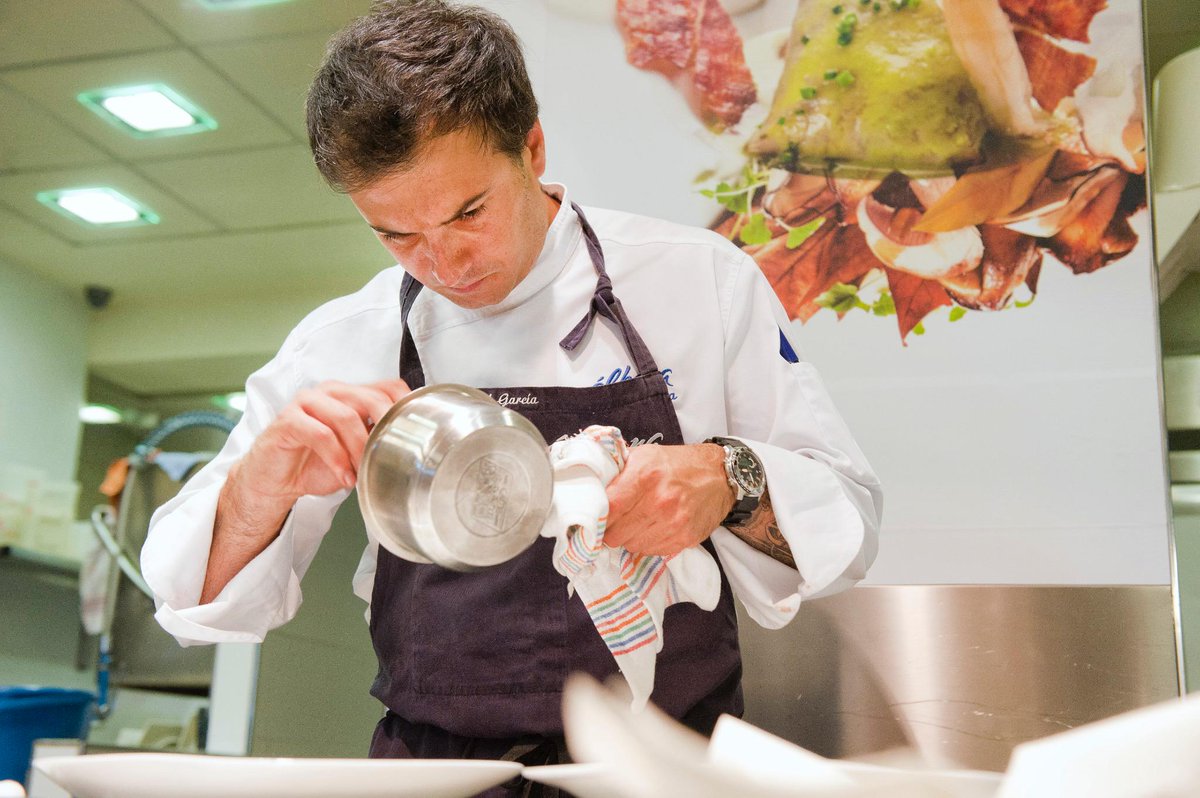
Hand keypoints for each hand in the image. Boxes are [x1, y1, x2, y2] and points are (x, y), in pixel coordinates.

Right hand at [234, 378, 409, 506]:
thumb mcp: (357, 452)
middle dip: (384, 430)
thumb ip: (377, 440)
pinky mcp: (288, 420)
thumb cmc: (317, 464)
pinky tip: (344, 477)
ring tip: (362, 473)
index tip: (415, 433)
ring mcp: (307, 402)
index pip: (387, 387)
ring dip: (359, 449)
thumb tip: (408, 445)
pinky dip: (337, 459)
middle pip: (370, 398)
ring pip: (346, 416)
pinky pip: (320, 435)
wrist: (276, 480)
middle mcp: (331, 391)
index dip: (404, 407)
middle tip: (391, 455)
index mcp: (351, 394)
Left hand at [603, 443, 733, 555]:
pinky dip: (648, 543)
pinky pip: (652, 552)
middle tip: (617, 520)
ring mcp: (674, 523)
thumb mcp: (645, 455)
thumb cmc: (677, 464)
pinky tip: (654, 527)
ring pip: (632, 546)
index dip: (597, 516)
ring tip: (638, 522)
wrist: (719, 475)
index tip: (596, 517)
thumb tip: (591, 488)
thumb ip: (617, 471)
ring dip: (630, 537)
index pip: (608, 509)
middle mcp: (660, 501)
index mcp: (645, 476)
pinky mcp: (685, 539)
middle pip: (616, 534)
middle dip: (612, 529)